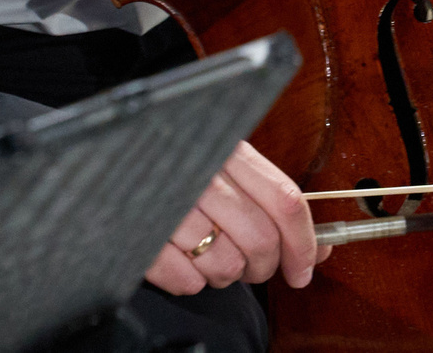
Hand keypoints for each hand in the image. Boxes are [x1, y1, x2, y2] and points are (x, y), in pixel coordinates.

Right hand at [145, 141, 327, 294]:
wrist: (113, 160)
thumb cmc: (178, 170)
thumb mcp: (230, 171)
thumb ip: (274, 204)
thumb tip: (319, 249)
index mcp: (230, 152)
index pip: (285, 200)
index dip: (303, 243)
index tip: (303, 270)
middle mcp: (203, 174)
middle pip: (260, 239)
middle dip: (263, 266)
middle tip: (252, 266)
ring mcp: (170, 203)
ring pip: (226, 264)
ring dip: (224, 274)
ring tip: (208, 256)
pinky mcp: (142, 235)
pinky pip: (185, 280)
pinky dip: (189, 280)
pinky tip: (181, 260)